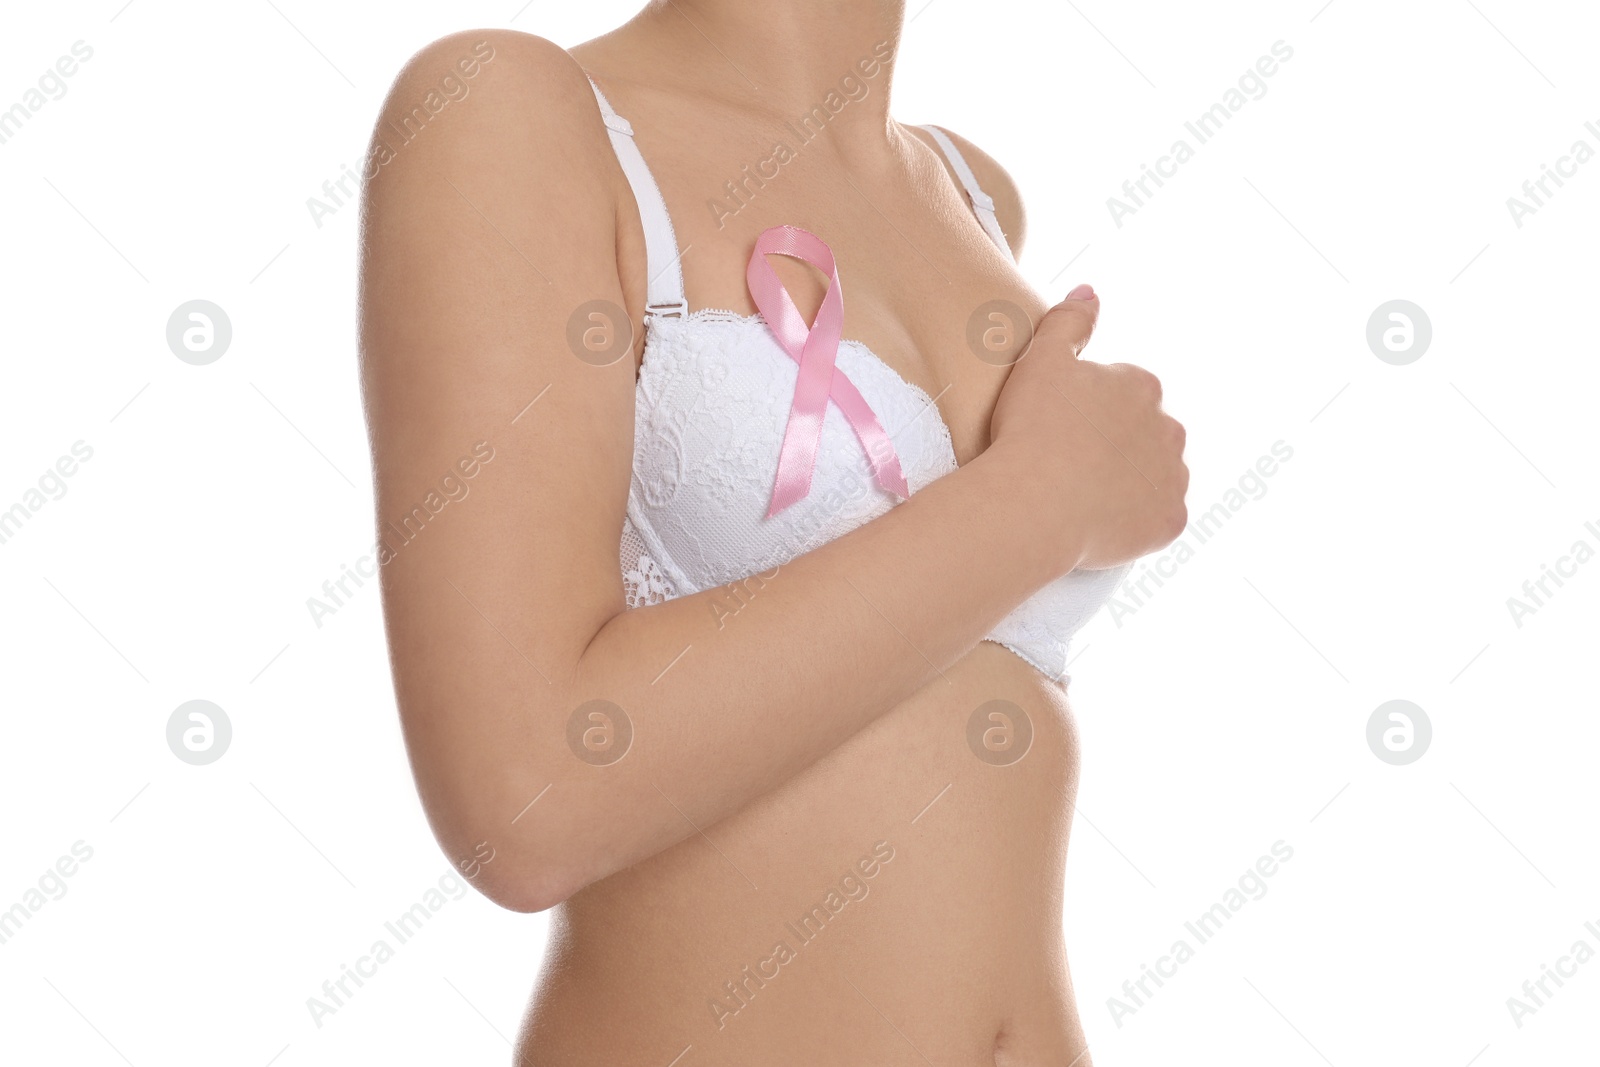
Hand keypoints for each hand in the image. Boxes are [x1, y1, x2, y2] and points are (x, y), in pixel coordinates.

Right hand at [987, 285, 1188, 571]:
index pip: (1126, 393)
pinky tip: (1103, 522)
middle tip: (1071, 463)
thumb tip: (1090, 292)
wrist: (1032, 504)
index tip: (1062, 428)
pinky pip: (1158, 519)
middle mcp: (1170, 428)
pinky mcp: (1169, 520)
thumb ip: (1068, 322)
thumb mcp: (1040, 359)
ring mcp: (1173, 478)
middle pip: (1147, 435)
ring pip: (1156, 477)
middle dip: (1119, 446)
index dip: (1091, 412)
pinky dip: (1137, 521)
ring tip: (1085, 495)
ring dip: (1131, 483)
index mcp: (1142, 386)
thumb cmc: (1030, 429)